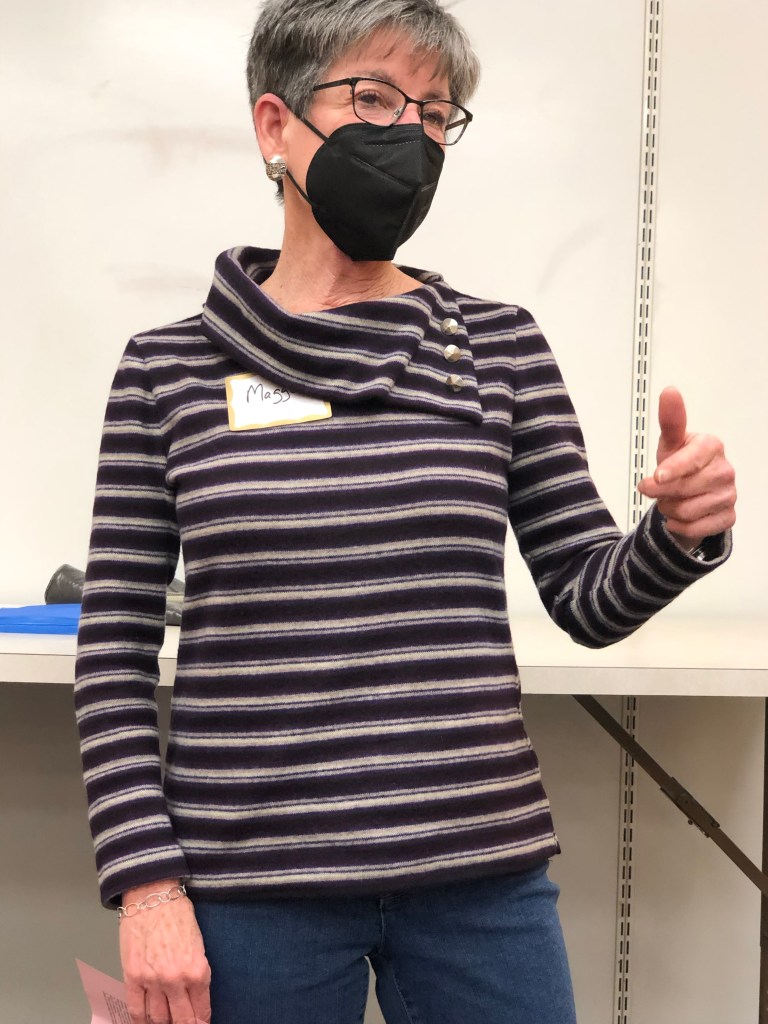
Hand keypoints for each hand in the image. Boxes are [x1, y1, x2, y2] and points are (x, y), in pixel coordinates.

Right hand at [120, 879, 210, 1023]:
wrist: (152, 895)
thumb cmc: (177, 913)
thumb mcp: (198, 943)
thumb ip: (197, 971)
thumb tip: (194, 995)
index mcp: (197, 970)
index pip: (201, 1010)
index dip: (201, 1022)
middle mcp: (176, 980)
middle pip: (181, 1019)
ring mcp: (153, 981)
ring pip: (158, 1019)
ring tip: (167, 1022)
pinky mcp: (133, 977)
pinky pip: (135, 1009)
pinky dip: (140, 1021)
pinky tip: (145, 1023)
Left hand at [637, 386, 735, 546]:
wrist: (687, 494)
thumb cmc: (678, 463)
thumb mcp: (670, 443)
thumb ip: (670, 421)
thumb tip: (670, 391)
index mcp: (712, 446)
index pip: (692, 458)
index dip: (673, 469)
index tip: (656, 478)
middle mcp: (726, 470)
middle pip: (684, 488)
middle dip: (661, 493)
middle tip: (655, 490)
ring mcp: (730, 494)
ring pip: (687, 511)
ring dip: (669, 509)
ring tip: (670, 500)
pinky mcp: (728, 517)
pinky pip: (697, 529)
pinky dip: (680, 526)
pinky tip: (678, 518)